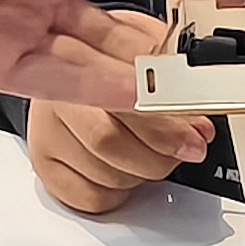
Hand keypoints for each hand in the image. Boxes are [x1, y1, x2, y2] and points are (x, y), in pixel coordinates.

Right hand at [26, 9, 214, 212]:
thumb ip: (173, 77)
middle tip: (189, 148)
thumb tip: (199, 118)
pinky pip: (92, 197)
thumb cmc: (113, 59)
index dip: (163, 122)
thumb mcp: (147, 48)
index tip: (195, 133)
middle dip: (161, 150)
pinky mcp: (46, 168)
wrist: (71, 64)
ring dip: (144, 170)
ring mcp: (46, 135)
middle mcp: (55, 99)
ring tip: (155, 152)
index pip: (120, 98)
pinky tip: (126, 169)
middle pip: (107, 140)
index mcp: (78, 62)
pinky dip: (120, 192)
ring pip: (105, 174)